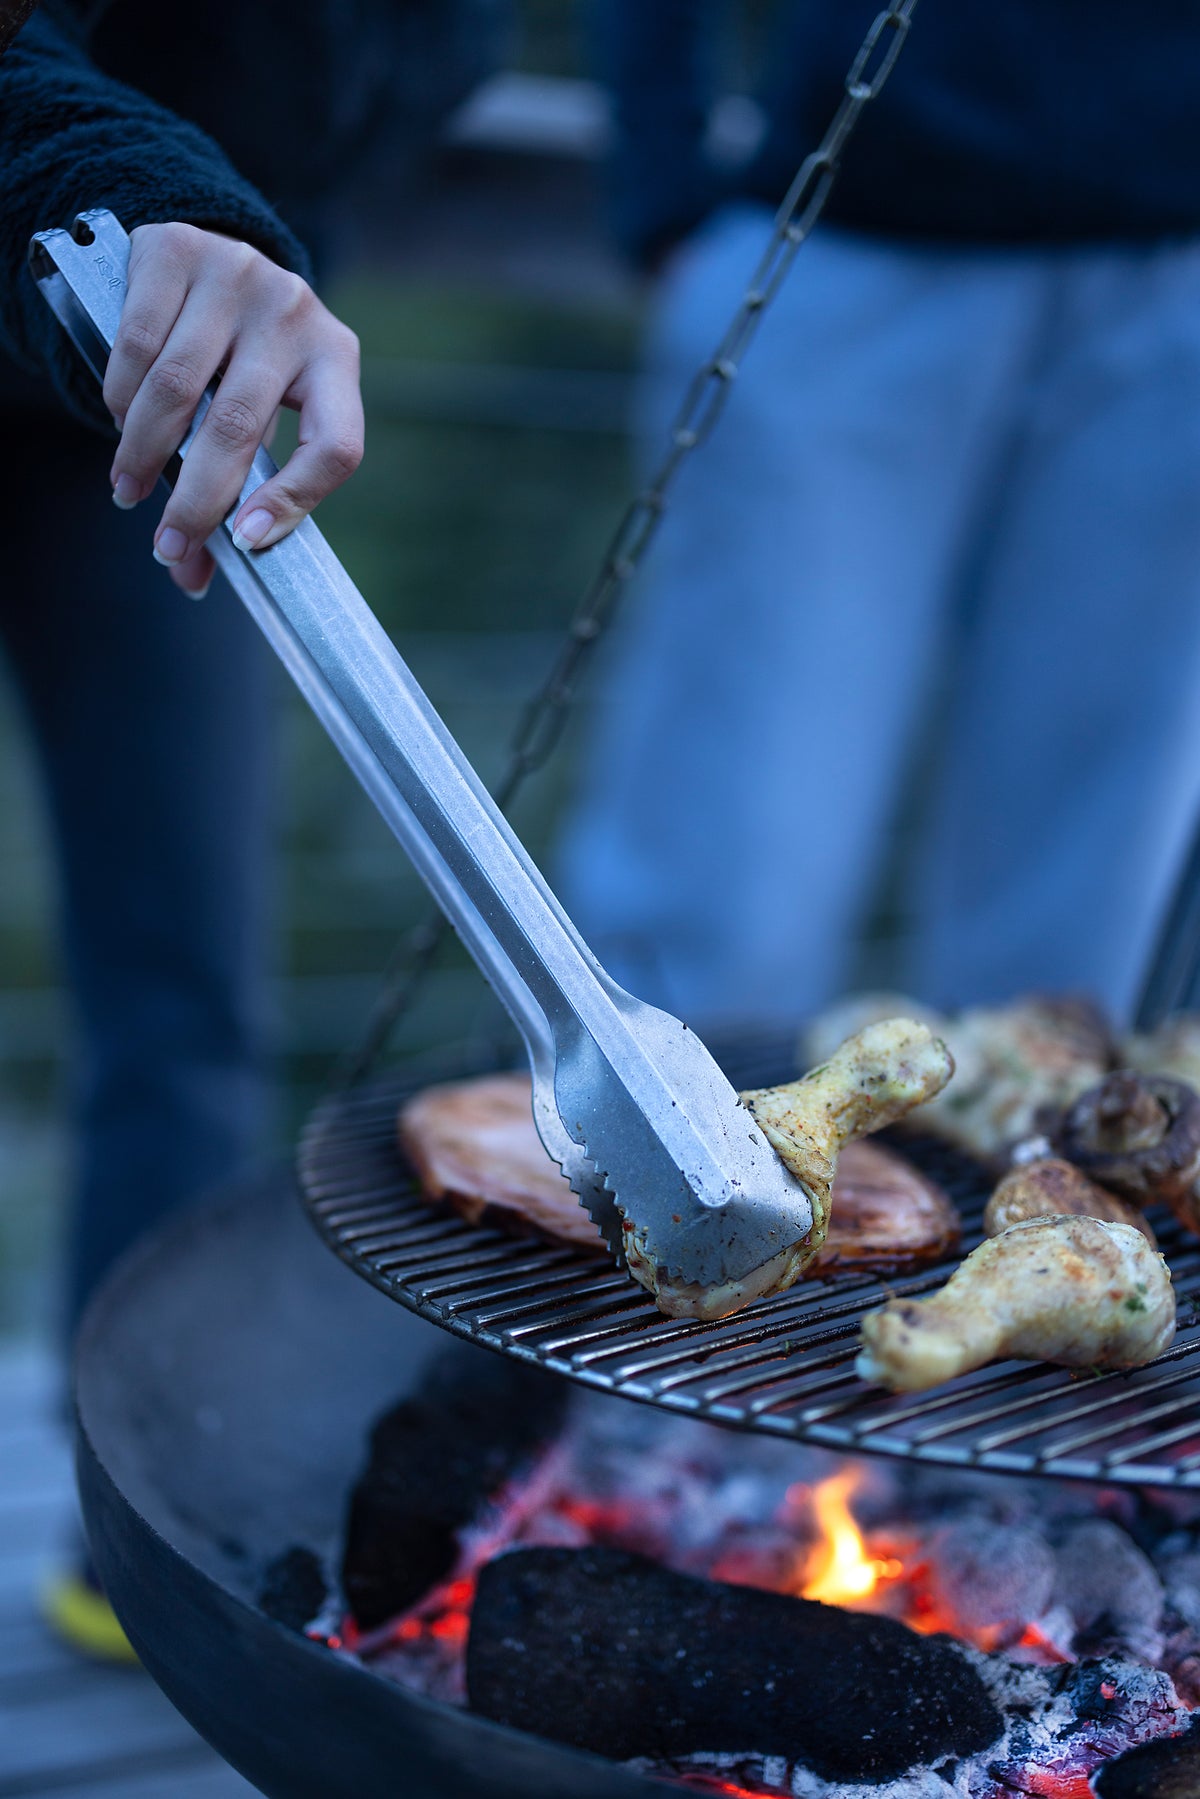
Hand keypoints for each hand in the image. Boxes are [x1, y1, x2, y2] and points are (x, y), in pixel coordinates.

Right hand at [103, 222, 362, 597]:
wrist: (214, 259)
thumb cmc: (246, 359)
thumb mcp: (264, 415)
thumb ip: (239, 487)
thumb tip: (190, 576)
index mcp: (336, 359)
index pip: (335, 445)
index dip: (294, 502)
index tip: (246, 544)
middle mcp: (295, 311)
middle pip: (240, 425)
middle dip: (197, 500)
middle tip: (168, 548)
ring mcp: (238, 274)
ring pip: (178, 387)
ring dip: (144, 453)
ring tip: (128, 489)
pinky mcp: (176, 251)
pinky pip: (137, 343)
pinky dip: (121, 397)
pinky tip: (119, 422)